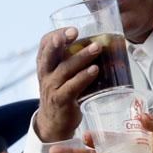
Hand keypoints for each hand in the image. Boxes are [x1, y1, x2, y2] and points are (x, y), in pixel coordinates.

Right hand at [34, 27, 100, 142]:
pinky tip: (95, 70)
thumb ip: (76, 58)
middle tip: (74, 32)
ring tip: (97, 47)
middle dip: (59, 42)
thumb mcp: (64, 73)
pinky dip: (83, 78)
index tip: (72, 30)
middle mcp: (46, 74)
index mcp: (46, 64)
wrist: (54, 122)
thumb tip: (107, 41)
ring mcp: (52, 88)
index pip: (45, 44)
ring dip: (81, 57)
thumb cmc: (64, 91)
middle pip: (49, 55)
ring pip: (64, 69)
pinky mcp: (61, 101)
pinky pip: (71, 87)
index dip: (56, 35)